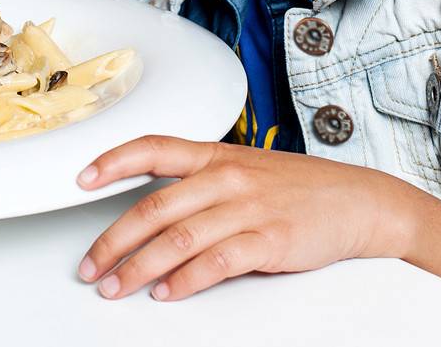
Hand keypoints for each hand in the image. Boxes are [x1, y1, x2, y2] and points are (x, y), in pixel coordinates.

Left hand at [74, 136, 406, 301]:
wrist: (360, 201)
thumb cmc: (299, 188)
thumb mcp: (245, 168)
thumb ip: (200, 181)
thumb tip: (152, 209)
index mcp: (215, 155)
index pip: (153, 148)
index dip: (112, 161)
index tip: (80, 179)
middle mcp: (226, 177)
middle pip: (153, 207)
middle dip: (113, 240)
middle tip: (90, 265)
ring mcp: (247, 208)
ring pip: (177, 238)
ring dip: (139, 267)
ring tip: (117, 286)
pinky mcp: (269, 240)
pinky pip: (215, 262)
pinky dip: (185, 281)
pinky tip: (166, 293)